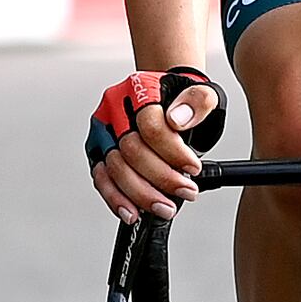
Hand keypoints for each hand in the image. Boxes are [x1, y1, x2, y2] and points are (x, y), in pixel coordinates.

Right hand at [85, 64, 218, 220]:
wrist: (169, 96)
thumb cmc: (183, 98)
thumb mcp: (202, 93)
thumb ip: (197, 102)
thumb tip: (178, 120)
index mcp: (139, 89)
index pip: (150, 124)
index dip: (173, 151)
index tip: (194, 168)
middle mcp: (114, 108)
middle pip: (130, 149)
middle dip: (161, 177)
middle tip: (186, 192)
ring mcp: (103, 130)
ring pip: (114, 168)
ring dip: (141, 194)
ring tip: (164, 207)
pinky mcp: (98, 151)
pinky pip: (102, 178)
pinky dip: (116, 199)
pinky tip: (133, 211)